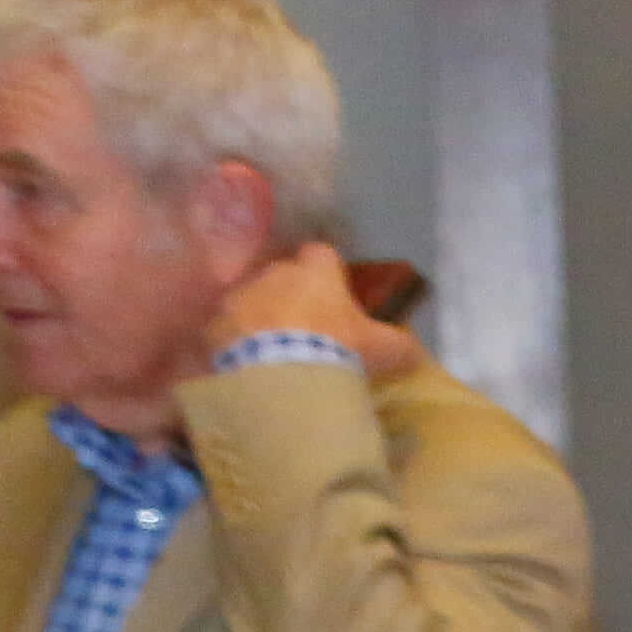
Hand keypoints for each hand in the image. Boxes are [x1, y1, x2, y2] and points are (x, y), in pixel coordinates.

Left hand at [203, 241, 422, 379]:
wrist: (284, 377)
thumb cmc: (338, 351)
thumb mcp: (384, 350)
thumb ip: (400, 344)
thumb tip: (416, 350)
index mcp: (315, 272)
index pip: (322, 254)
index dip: (329, 273)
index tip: (335, 296)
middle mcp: (274, 273)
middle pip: (284, 276)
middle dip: (292, 296)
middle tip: (307, 330)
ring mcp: (241, 297)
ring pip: (253, 300)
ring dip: (263, 318)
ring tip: (275, 351)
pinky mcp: (216, 325)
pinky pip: (229, 329)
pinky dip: (239, 342)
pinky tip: (252, 365)